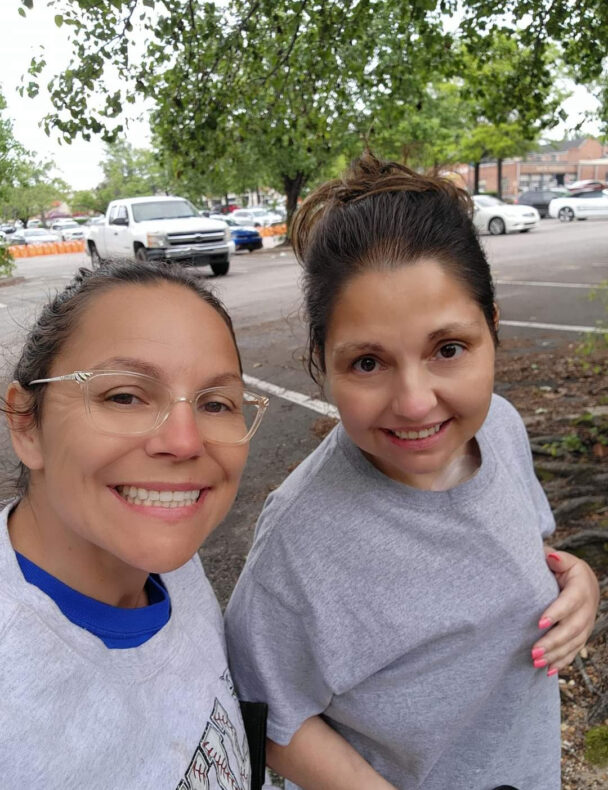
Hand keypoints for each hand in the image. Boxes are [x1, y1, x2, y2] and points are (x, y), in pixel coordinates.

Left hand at [531, 548, 599, 675]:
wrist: (584, 580)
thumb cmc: (565, 567)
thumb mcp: (562, 559)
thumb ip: (555, 558)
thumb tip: (551, 557)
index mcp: (582, 587)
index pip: (570, 602)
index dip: (557, 613)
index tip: (540, 623)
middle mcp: (588, 608)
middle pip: (573, 628)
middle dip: (554, 641)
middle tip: (534, 651)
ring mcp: (587, 623)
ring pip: (574, 643)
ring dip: (556, 654)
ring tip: (536, 662)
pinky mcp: (583, 634)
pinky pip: (575, 650)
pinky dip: (563, 661)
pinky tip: (549, 671)